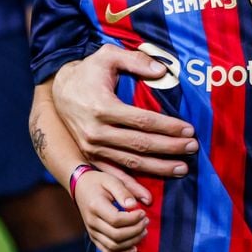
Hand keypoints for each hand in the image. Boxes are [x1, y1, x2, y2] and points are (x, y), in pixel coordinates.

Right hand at [52, 46, 198, 176]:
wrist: (59, 89)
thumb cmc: (89, 70)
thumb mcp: (109, 55)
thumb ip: (136, 60)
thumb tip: (163, 71)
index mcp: (103, 107)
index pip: (143, 121)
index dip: (168, 127)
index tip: (189, 129)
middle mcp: (96, 131)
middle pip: (140, 144)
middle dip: (170, 148)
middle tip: (193, 147)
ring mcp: (92, 147)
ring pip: (131, 162)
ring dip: (158, 168)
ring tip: (182, 168)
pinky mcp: (90, 156)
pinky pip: (113, 175)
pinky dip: (130, 187)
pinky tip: (148, 196)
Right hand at [74, 169, 148, 251]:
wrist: (80, 187)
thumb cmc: (98, 182)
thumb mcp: (112, 180)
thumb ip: (124, 192)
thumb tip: (134, 206)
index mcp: (96, 206)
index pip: (116, 220)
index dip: (133, 219)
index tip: (143, 212)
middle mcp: (92, 222)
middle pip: (116, 235)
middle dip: (135, 230)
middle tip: (146, 221)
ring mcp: (92, 232)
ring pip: (113, 246)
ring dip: (132, 242)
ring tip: (143, 231)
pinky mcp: (94, 238)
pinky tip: (134, 248)